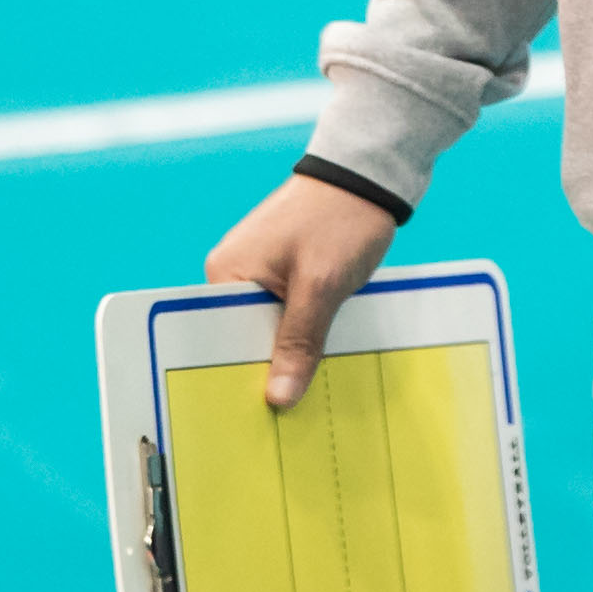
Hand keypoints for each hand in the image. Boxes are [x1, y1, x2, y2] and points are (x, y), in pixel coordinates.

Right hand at [204, 172, 400, 409]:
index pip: (223, 340)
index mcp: (227, 275)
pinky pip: (288, 313)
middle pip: (247, 338)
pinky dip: (306, 330)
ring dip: (293, 350)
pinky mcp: (284, 270)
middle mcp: (233, 275)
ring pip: (271, 328)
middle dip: (272, 367)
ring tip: (312, 388)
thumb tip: (278, 400)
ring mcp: (259, 271)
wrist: (369, 177)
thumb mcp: (321, 286)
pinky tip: (324, 353)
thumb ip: (300, 342)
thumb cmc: (341, 222)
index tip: (263, 414)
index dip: (244, 375)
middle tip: (294, 411)